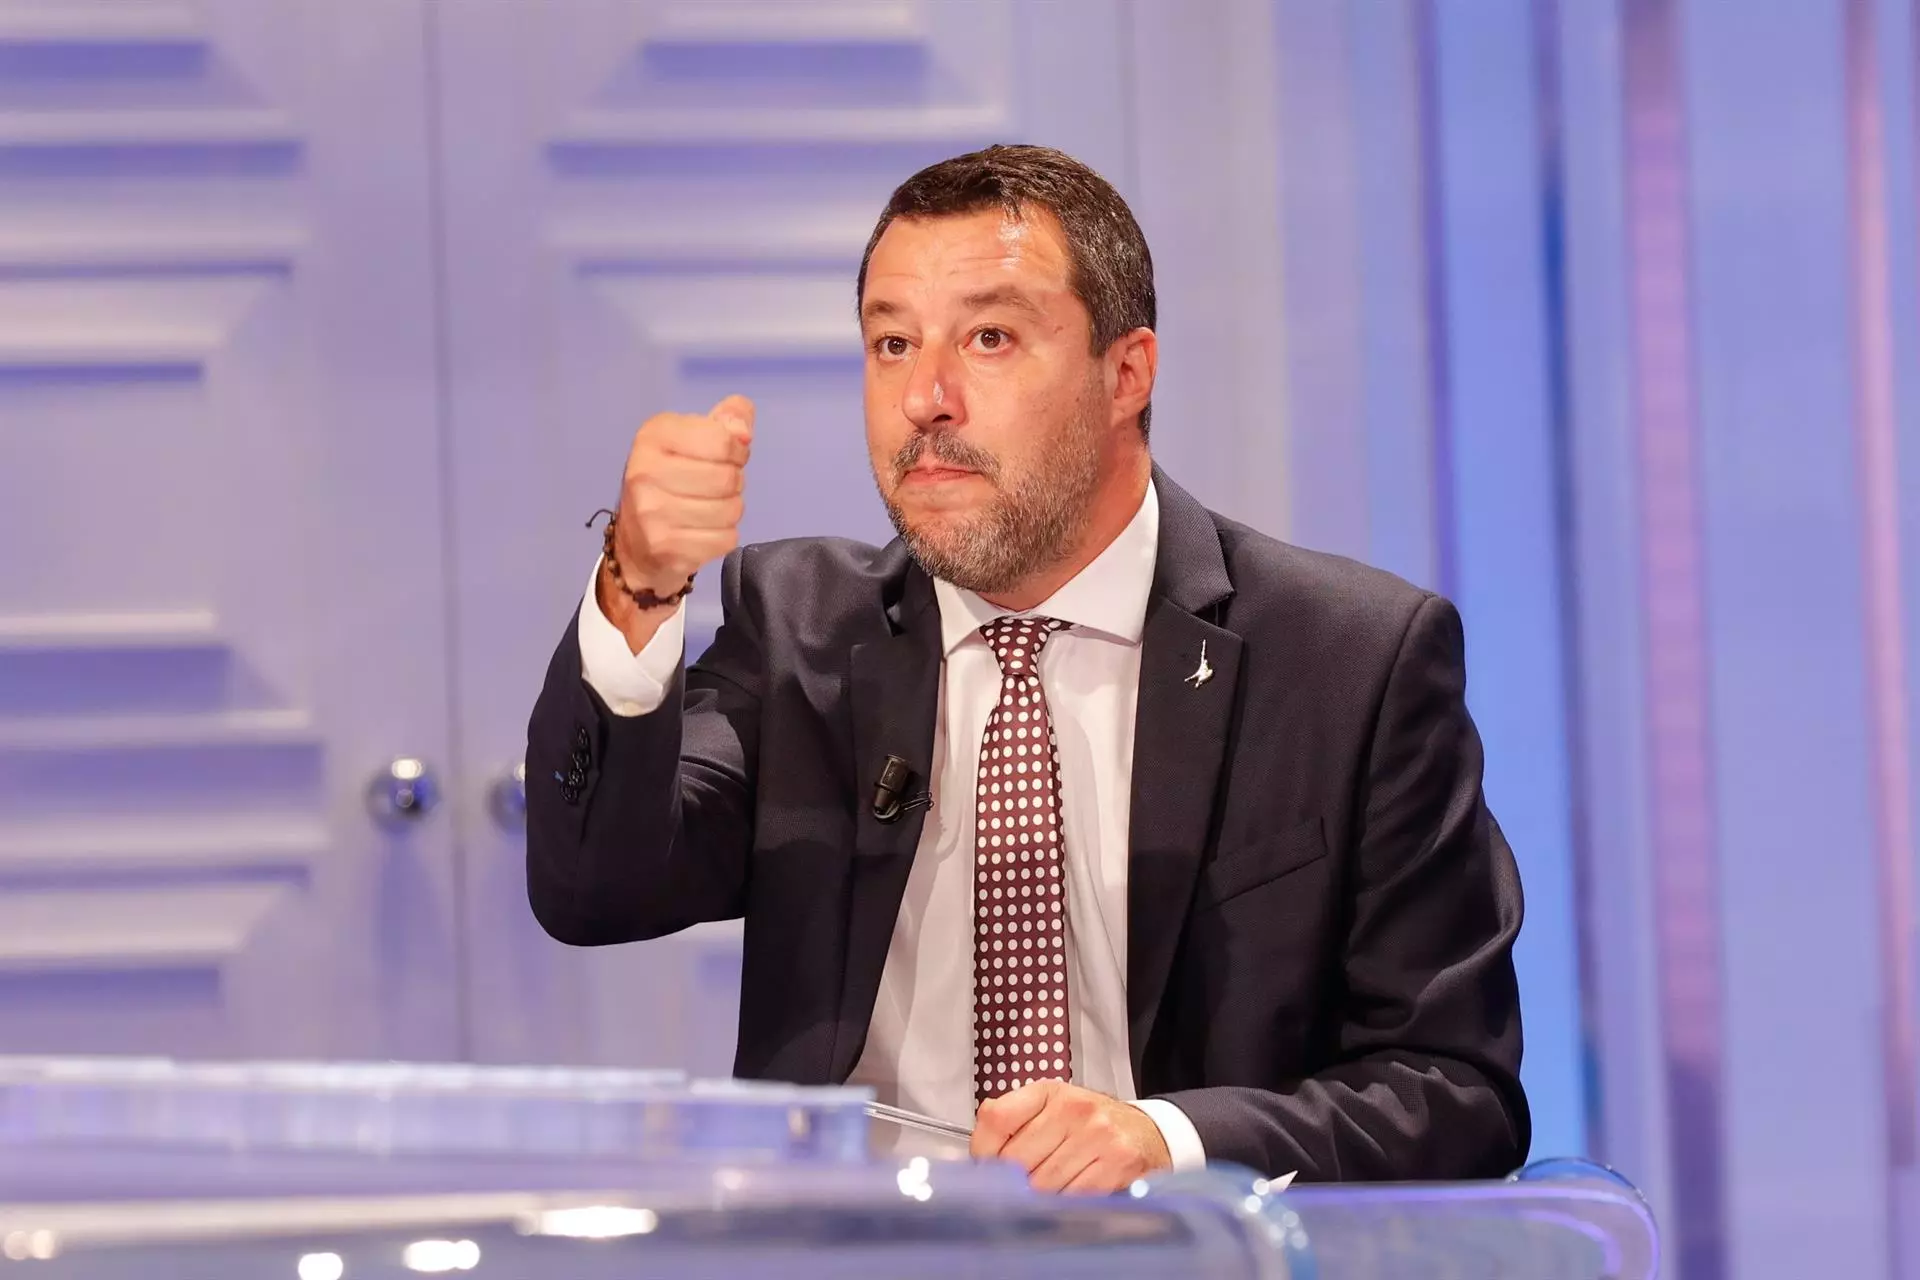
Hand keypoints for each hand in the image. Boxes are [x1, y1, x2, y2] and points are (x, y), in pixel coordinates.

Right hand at [600, 395, 752, 633]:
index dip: (736, 450)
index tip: (725, 457)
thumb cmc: (671, 479)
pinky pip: (725, 539)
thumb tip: (742, 430)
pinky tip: (702, 532)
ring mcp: (652, 513)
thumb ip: (727, 421)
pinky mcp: (665, 547)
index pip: (722, 440)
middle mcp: (645, 471)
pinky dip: (723, 537)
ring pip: (730, 510)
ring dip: (730, 510)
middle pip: (728, 477)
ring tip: (708, 508)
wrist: (636, 543)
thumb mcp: (693, 438)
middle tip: (716, 487)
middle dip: (733, 482)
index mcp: (653, 435)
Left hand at [971, 1081, 1171, 1193]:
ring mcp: (1098, 1135)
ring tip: (1049, 1190)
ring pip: (1043, 1185)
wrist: (1146, 1133)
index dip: (982, 1151)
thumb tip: (976, 1159)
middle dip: (1012, 1182)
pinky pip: (1073, 1198)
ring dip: (1039, 1197)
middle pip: (1016, 1161)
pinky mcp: (1117, 1164)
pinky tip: (1070, 1196)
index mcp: (1048, 1092)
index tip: (985, 1168)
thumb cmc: (1089, 1125)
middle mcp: (1073, 1109)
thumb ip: (1012, 1124)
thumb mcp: (1050, 1109)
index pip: (996, 1119)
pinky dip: (1065, 1206)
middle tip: (1018, 1187)